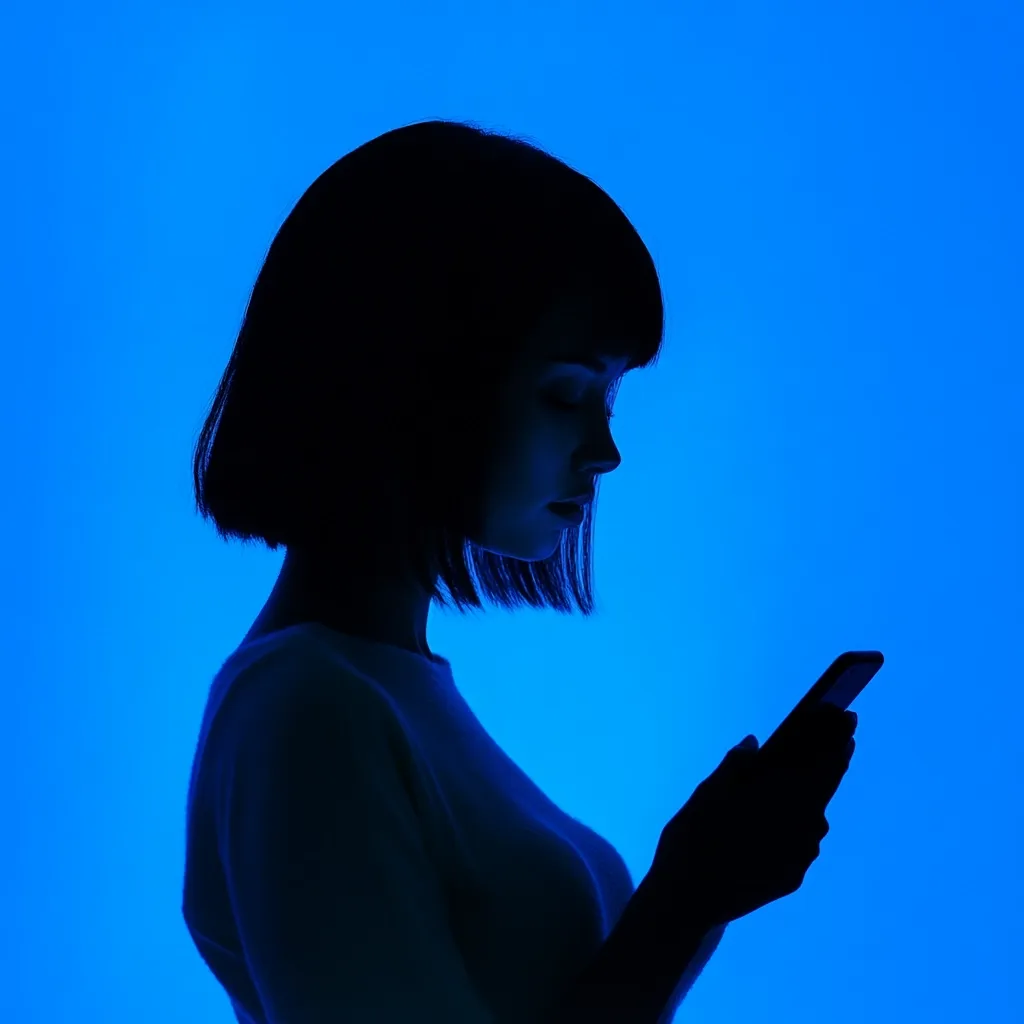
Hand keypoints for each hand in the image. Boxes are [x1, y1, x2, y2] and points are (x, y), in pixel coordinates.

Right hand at [648, 704, 856, 930]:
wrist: (688, 899)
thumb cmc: (694, 835)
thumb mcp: (709, 791)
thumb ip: (738, 765)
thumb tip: (755, 743)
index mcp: (789, 796)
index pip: (827, 759)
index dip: (837, 735)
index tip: (847, 715)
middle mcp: (806, 825)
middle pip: (826, 785)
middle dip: (833, 756)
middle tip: (840, 736)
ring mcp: (803, 855)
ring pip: (812, 815)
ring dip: (809, 794)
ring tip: (795, 780)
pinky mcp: (794, 877)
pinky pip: (800, 840)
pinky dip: (794, 822)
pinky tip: (775, 819)